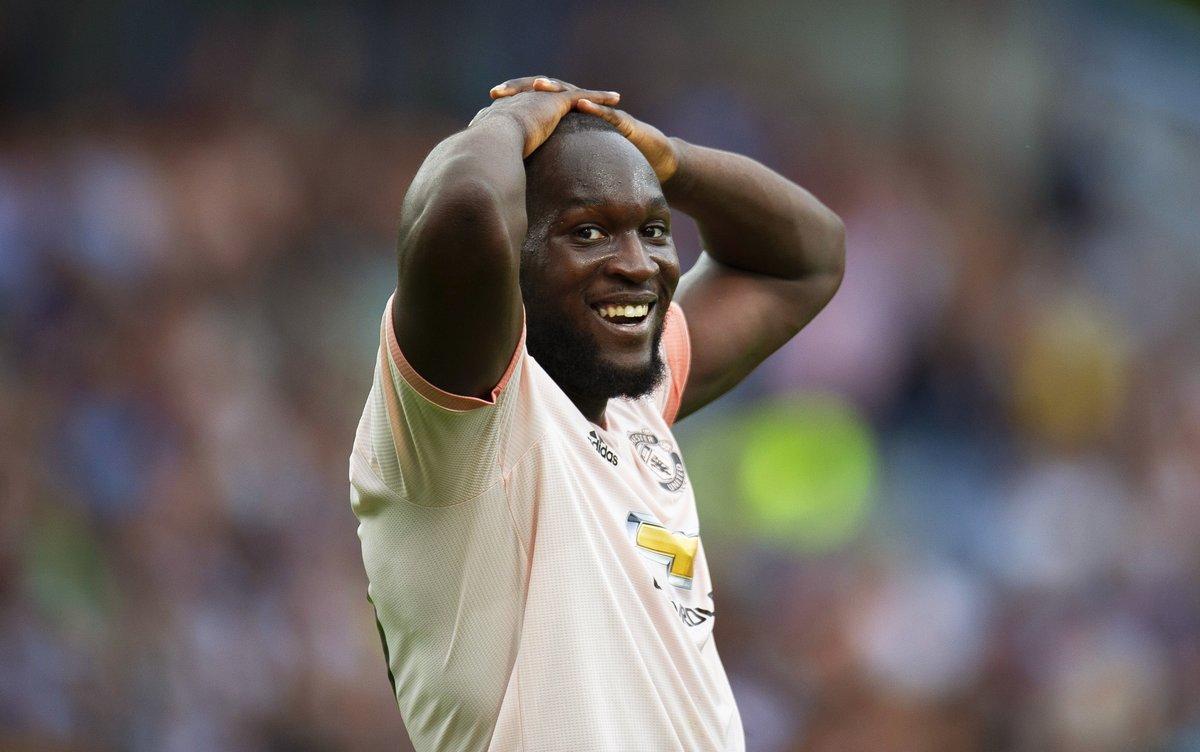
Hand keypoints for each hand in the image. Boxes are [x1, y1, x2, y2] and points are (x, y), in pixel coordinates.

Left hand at [488, 76, 679, 182]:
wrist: (654, 160)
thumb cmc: (611, 162)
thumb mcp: (574, 163)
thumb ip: (551, 164)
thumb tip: (519, 181)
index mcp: (565, 117)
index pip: (534, 103)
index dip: (512, 100)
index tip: (488, 101)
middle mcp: (580, 108)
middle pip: (549, 91)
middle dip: (526, 87)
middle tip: (502, 90)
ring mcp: (601, 111)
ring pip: (576, 95)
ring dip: (558, 90)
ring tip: (542, 87)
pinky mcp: (622, 120)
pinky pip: (606, 113)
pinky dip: (594, 107)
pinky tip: (582, 104)